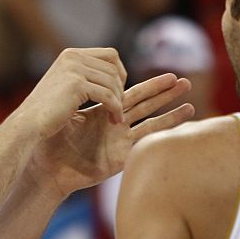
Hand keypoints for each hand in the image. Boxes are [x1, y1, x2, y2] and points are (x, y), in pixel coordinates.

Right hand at [14, 48, 126, 142]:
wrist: (28, 124)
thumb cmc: (47, 111)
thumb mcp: (65, 85)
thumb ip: (84, 76)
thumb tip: (113, 75)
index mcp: (71, 55)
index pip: (110, 54)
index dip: (120, 72)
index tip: (119, 92)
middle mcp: (72, 57)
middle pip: (114, 67)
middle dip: (121, 89)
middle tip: (119, 107)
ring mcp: (74, 69)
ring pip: (113, 82)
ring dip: (119, 102)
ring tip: (117, 117)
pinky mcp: (76, 84)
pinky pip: (108, 95)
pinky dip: (115, 109)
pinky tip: (115, 120)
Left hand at [27, 73, 193, 198]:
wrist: (48, 167)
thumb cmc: (50, 141)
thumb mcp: (65, 112)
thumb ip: (77, 95)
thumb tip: (75, 70)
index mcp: (101, 112)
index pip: (128, 93)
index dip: (145, 84)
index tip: (158, 72)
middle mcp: (115, 125)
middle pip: (144, 103)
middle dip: (163, 91)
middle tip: (184, 80)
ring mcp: (121, 140)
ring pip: (151, 120)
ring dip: (170, 109)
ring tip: (191, 101)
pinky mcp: (122, 155)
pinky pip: (147, 139)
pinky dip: (165, 128)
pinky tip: (182, 121)